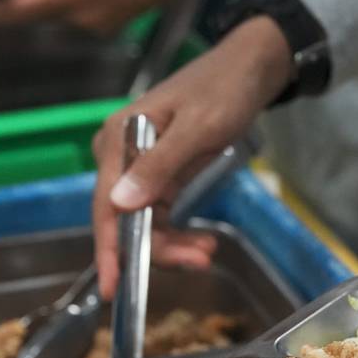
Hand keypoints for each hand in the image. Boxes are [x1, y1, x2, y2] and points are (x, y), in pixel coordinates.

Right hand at [91, 17, 292, 299]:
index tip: (113, 287)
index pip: (106, 205)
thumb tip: (121, 203)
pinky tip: (203, 241)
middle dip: (158, 248)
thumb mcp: (199, 128)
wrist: (251, 70)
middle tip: (201, 260)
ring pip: (146, 222)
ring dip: (173, 244)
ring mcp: (142, 165)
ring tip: (208, 252)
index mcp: (119, 139)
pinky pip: (162, 214)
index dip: (109, 249)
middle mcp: (121, 154)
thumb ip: (161, 165)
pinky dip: (180, 232)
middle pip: (126, 219)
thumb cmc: (225, 91)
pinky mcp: (164, 173)